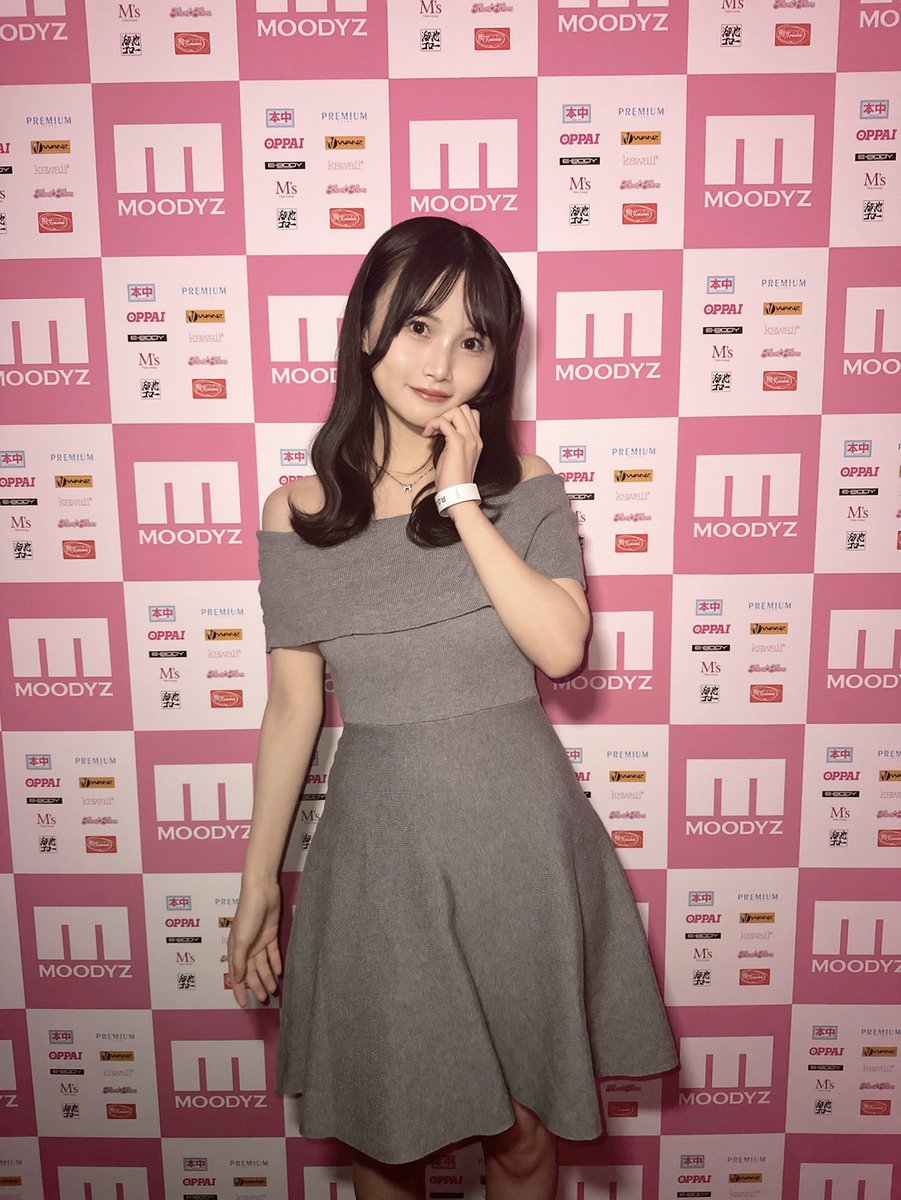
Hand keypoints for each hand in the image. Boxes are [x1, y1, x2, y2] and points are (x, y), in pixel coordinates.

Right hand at [227, 878, 281, 1007]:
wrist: (262, 892)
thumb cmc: (248, 914)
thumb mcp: (241, 940)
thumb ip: (240, 961)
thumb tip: (237, 979)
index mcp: (235, 949)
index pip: (236, 975)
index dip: (238, 990)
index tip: (243, 1005)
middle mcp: (247, 947)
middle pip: (251, 972)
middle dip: (256, 986)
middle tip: (264, 1000)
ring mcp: (259, 941)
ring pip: (263, 965)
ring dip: (268, 977)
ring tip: (274, 990)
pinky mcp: (271, 934)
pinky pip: (273, 953)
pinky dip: (276, 963)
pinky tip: (280, 972)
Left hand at [422, 403, 481, 495]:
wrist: (457, 493)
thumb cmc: (454, 479)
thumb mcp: (457, 457)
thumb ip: (455, 442)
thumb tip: (443, 431)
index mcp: (476, 441)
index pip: (472, 414)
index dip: (455, 416)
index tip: (443, 429)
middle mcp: (475, 438)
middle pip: (464, 408)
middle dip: (447, 414)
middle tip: (437, 428)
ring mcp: (468, 439)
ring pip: (456, 411)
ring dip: (441, 418)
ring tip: (432, 431)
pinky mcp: (457, 443)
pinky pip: (444, 422)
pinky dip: (434, 424)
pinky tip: (428, 434)